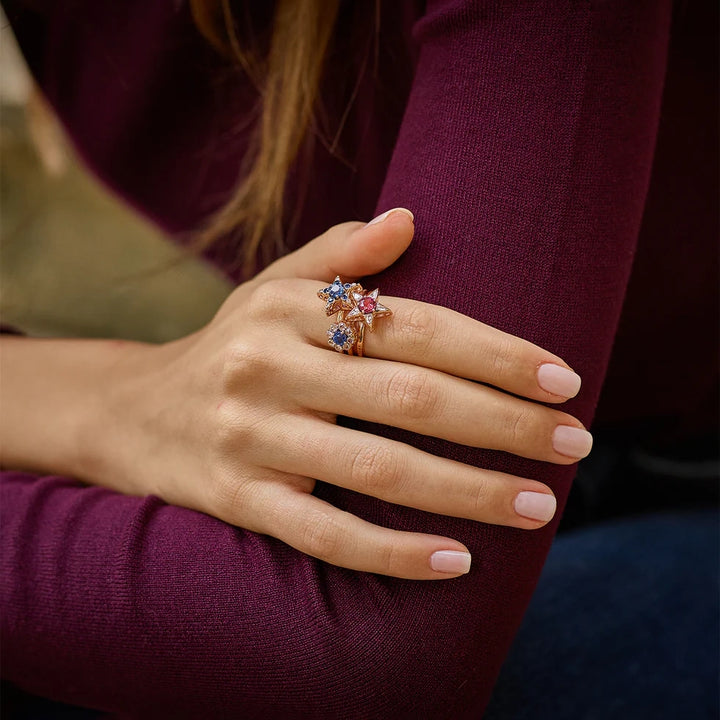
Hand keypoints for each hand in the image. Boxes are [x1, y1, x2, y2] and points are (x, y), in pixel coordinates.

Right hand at [95, 209, 590, 578]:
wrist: (132, 411)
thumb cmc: (228, 346)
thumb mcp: (269, 287)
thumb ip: (337, 255)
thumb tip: (408, 218)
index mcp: (289, 308)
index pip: (414, 326)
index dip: (494, 353)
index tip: (562, 380)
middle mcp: (269, 366)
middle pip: (410, 397)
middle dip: (505, 423)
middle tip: (576, 443)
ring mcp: (251, 437)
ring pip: (379, 469)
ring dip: (469, 491)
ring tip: (539, 505)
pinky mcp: (237, 499)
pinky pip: (324, 532)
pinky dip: (393, 553)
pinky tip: (455, 562)